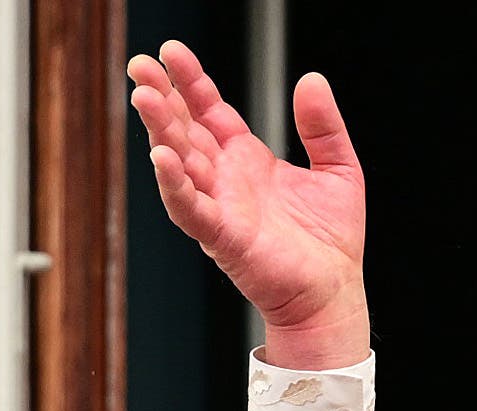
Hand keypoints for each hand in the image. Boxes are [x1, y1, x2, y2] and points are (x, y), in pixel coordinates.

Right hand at [129, 41, 368, 370]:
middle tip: (139, 66)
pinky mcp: (224, 238)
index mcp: (247, 160)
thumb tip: (312, 79)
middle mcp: (226, 181)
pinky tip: (161, 157)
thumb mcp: (338, 168)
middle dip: (162, 98)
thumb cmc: (331, 242)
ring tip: (143, 97)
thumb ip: (322, 126)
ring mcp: (221, 208)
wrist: (335, 294)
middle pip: (185, 130)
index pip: (209, 111)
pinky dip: (174, 185)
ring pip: (180, 163)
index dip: (191, 81)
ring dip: (160, 131)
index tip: (170, 51)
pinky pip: (191, 209)